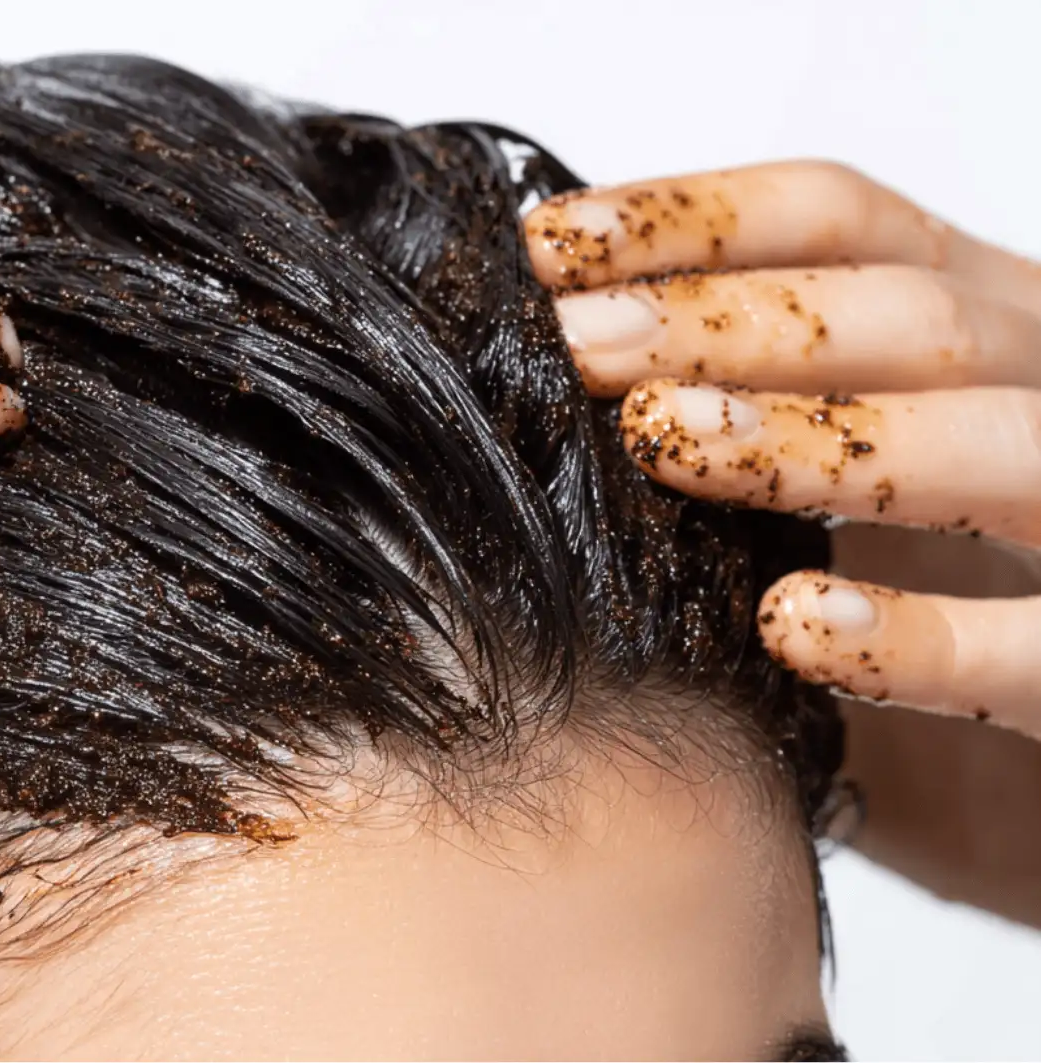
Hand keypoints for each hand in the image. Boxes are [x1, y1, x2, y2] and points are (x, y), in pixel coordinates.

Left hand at [525, 161, 1040, 926]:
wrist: (1037, 796)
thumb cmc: (928, 654)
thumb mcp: (833, 521)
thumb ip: (732, 456)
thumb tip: (532, 395)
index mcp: (985, 335)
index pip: (845, 224)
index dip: (696, 219)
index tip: (545, 245)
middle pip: (910, 312)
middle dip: (726, 320)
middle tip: (573, 344)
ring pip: (995, 439)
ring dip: (816, 438)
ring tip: (656, 440)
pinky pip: (1040, 647)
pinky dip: (920, 634)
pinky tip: (789, 628)